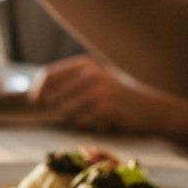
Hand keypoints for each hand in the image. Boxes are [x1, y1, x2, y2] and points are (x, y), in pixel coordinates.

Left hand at [33, 55, 163, 132]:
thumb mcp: (97, 79)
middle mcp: (91, 74)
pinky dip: (83, 124)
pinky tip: (97, 121)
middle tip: (60, 114)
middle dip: (52, 107)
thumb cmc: (120, 96)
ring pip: (65, 110)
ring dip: (70, 117)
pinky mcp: (105, 108)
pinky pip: (79, 121)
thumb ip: (70, 81)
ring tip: (87, 115)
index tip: (35, 101)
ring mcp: (98, 91)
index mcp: (86, 64)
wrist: (151, 109)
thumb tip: (36, 93)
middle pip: (53, 95)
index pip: (48, 75)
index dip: (37, 90)